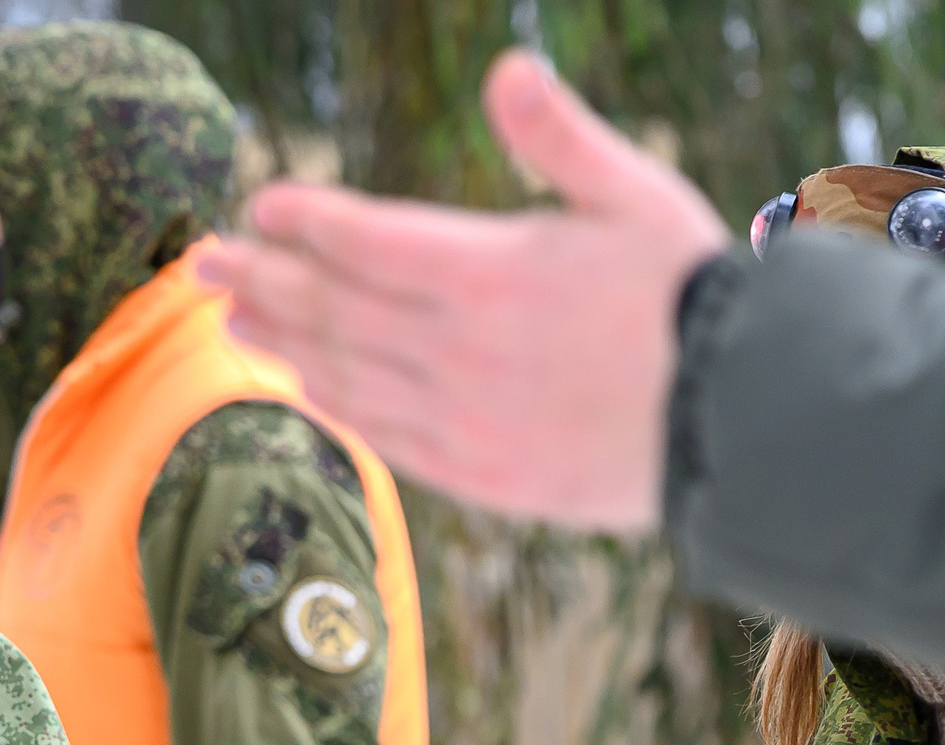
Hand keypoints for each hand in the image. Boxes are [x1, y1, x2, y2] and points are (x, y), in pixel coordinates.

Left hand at [199, 49, 729, 532]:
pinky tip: (309, 386)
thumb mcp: (634, 194)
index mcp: (489, 274)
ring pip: (348, 378)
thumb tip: (506, 68)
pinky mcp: (480, 477)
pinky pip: (385, 438)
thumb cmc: (692, 297)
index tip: (262, 203)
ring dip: (284, 343)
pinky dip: (337, 407)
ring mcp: (463, 421)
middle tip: (203, 263)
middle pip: (334, 311)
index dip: (305, 221)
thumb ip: (557, 137)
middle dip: (263, 280)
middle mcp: (458, 353)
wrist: (741, 424)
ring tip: (234, 320)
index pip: (365, 241)